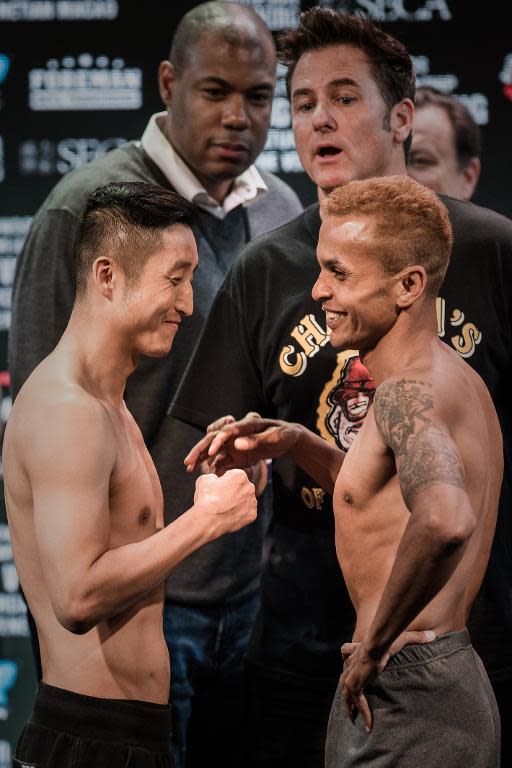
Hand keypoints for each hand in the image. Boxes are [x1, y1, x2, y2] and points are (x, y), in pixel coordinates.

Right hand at [184, 412, 299, 474]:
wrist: (289, 438)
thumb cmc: (284, 434)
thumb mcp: (276, 436)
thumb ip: (257, 440)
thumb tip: (237, 443)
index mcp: (246, 424)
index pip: (227, 430)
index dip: (218, 440)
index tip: (211, 451)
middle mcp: (236, 433)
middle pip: (213, 439)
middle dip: (200, 450)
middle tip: (188, 462)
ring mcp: (235, 443)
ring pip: (214, 450)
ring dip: (201, 458)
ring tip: (189, 469)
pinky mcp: (237, 454)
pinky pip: (222, 461)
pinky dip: (213, 467)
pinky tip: (206, 477)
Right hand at [193, 469, 256, 539]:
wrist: (208, 520)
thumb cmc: (206, 498)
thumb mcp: (204, 478)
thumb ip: (214, 476)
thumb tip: (215, 479)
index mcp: (240, 475)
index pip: (233, 475)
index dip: (224, 481)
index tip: (218, 488)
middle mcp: (250, 487)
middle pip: (242, 487)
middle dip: (234, 491)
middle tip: (221, 499)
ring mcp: (252, 502)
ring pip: (246, 499)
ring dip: (238, 502)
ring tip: (225, 508)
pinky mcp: (252, 515)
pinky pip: (247, 512)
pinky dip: (240, 514)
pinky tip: (230, 515)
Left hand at [340, 629, 435, 731]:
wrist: (379, 644)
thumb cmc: (388, 640)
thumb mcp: (402, 638)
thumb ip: (416, 637)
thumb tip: (432, 635)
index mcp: (357, 651)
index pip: (346, 654)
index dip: (347, 659)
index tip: (348, 666)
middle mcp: (350, 664)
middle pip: (344, 679)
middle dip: (346, 692)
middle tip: (349, 704)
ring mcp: (351, 676)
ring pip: (346, 694)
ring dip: (350, 707)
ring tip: (353, 719)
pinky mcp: (355, 685)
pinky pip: (358, 703)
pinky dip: (364, 713)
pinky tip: (369, 725)